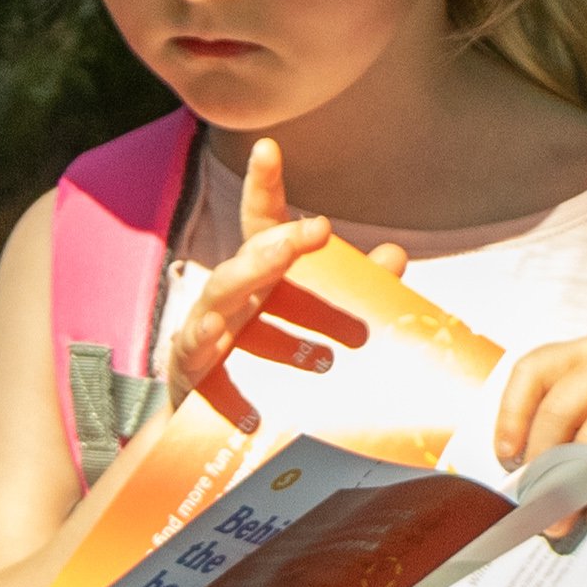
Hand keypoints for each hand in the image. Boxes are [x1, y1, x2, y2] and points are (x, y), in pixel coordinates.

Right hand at [164, 139, 396, 433]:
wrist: (226, 438)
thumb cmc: (274, 370)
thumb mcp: (320, 327)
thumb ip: (356, 291)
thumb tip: (395, 253)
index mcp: (260, 280)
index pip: (263, 226)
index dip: (265, 187)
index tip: (268, 148)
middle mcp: (230, 298)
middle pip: (247, 259)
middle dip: (278, 242)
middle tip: (319, 230)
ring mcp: (204, 332)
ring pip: (219, 297)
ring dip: (250, 278)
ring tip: (277, 264)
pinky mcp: (190, 372)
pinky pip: (196, 357)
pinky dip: (210, 352)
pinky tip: (223, 342)